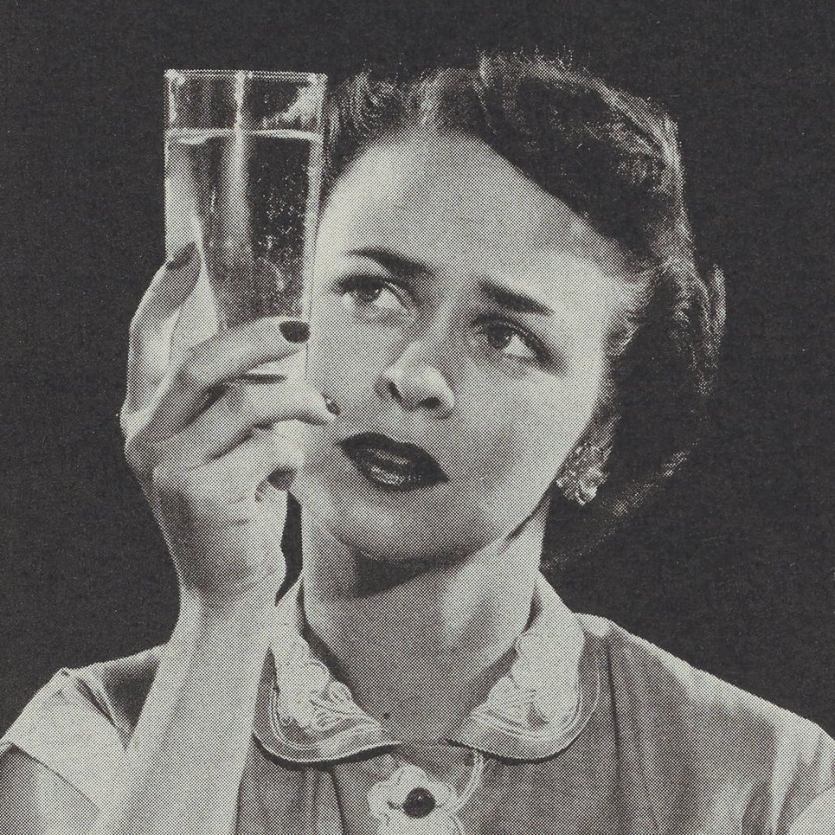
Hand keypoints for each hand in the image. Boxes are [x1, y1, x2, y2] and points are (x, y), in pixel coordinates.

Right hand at [120, 244, 333, 608]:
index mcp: (144, 419)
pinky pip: (269, 445)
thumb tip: (277, 341)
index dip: (163, 293)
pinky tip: (287, 474)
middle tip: (301, 330)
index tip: (187, 249)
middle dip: (259, 338)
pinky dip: (292, 453)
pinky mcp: (202, 493)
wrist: (227, 585)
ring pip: (248, 403)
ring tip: (321, 412)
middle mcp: (144, 438)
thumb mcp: (221, 447)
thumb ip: (230, 399)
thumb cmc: (235, 507)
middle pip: (203, 363)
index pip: (144, 343)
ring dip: (297, 402)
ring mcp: (168, 467)